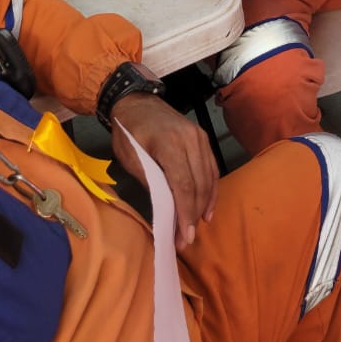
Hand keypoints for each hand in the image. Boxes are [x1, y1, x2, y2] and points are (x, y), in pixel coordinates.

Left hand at [111, 92, 218, 249]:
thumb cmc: (129, 132)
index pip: (183, 185)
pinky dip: (211, 189)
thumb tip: (167, 212)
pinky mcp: (203, 138)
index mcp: (169, 144)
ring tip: (196, 227)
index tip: (184, 237)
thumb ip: (151, 183)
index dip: (185, 213)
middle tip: (185, 239)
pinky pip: (211, 167)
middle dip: (193, 215)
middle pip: (199, 184)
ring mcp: (199, 137)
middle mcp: (190, 139)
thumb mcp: (131, 159)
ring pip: (209, 177)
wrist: (137, 101)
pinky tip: (206, 207)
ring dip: (204, 205)